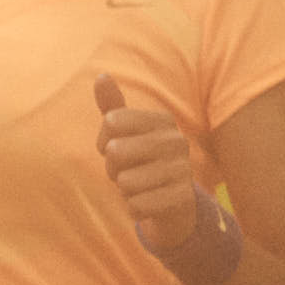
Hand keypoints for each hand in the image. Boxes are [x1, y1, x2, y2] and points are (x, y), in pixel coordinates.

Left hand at [93, 73, 198, 248]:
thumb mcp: (124, 133)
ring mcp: (183, 170)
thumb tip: (101, 76)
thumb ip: (112, 106)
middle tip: (126, 171)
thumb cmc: (140, 162)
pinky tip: (147, 203)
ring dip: (124, 190)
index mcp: (162, 120)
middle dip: (111, 168)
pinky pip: (136, 205)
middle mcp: (177, 140)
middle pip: (115, 151)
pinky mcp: (182, 199)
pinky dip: (134, 208)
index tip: (117, 147)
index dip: (104, 141)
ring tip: (139, 186)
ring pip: (125, 181)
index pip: (111, 121)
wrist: (172, 204)